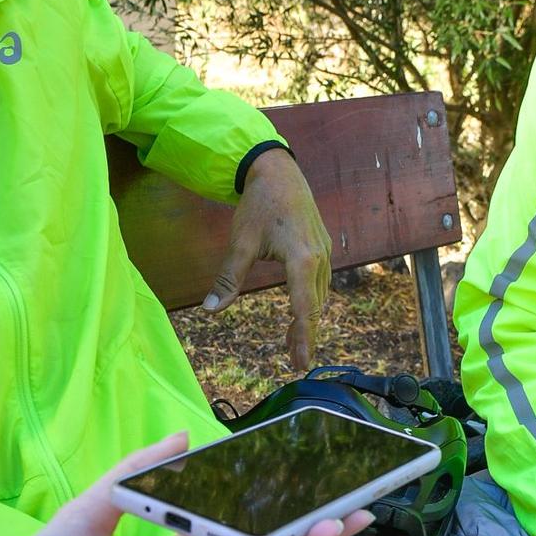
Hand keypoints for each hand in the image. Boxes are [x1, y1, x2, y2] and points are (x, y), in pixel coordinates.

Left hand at [203, 148, 331, 370]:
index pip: (304, 308)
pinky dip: (312, 302)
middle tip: (295, 361)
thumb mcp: (241, 242)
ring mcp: (324, 253)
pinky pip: (320, 284)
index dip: (304, 338)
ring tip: (295, 344)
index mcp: (302, 259)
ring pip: (319, 296)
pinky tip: (301, 313)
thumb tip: (211, 309)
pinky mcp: (322, 248)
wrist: (278, 172)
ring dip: (308, 320)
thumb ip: (229, 278)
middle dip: (305, 335)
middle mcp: (320, 258)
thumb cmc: (259, 205)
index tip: (303, 364)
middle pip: (315, 307)